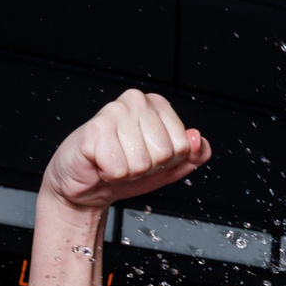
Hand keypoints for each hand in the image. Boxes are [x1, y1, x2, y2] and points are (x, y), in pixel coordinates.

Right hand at [44, 90, 210, 211]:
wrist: (87, 184)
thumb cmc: (125, 169)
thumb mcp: (168, 167)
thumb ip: (192, 155)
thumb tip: (198, 139)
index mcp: (157, 105)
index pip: (183, 145)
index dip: (167, 162)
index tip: (149, 157)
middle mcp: (136, 101)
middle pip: (164, 153)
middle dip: (147, 168)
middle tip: (129, 161)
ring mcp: (114, 112)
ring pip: (142, 162)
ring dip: (128, 172)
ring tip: (115, 161)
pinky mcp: (95, 129)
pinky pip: (119, 168)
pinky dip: (110, 174)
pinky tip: (102, 163)